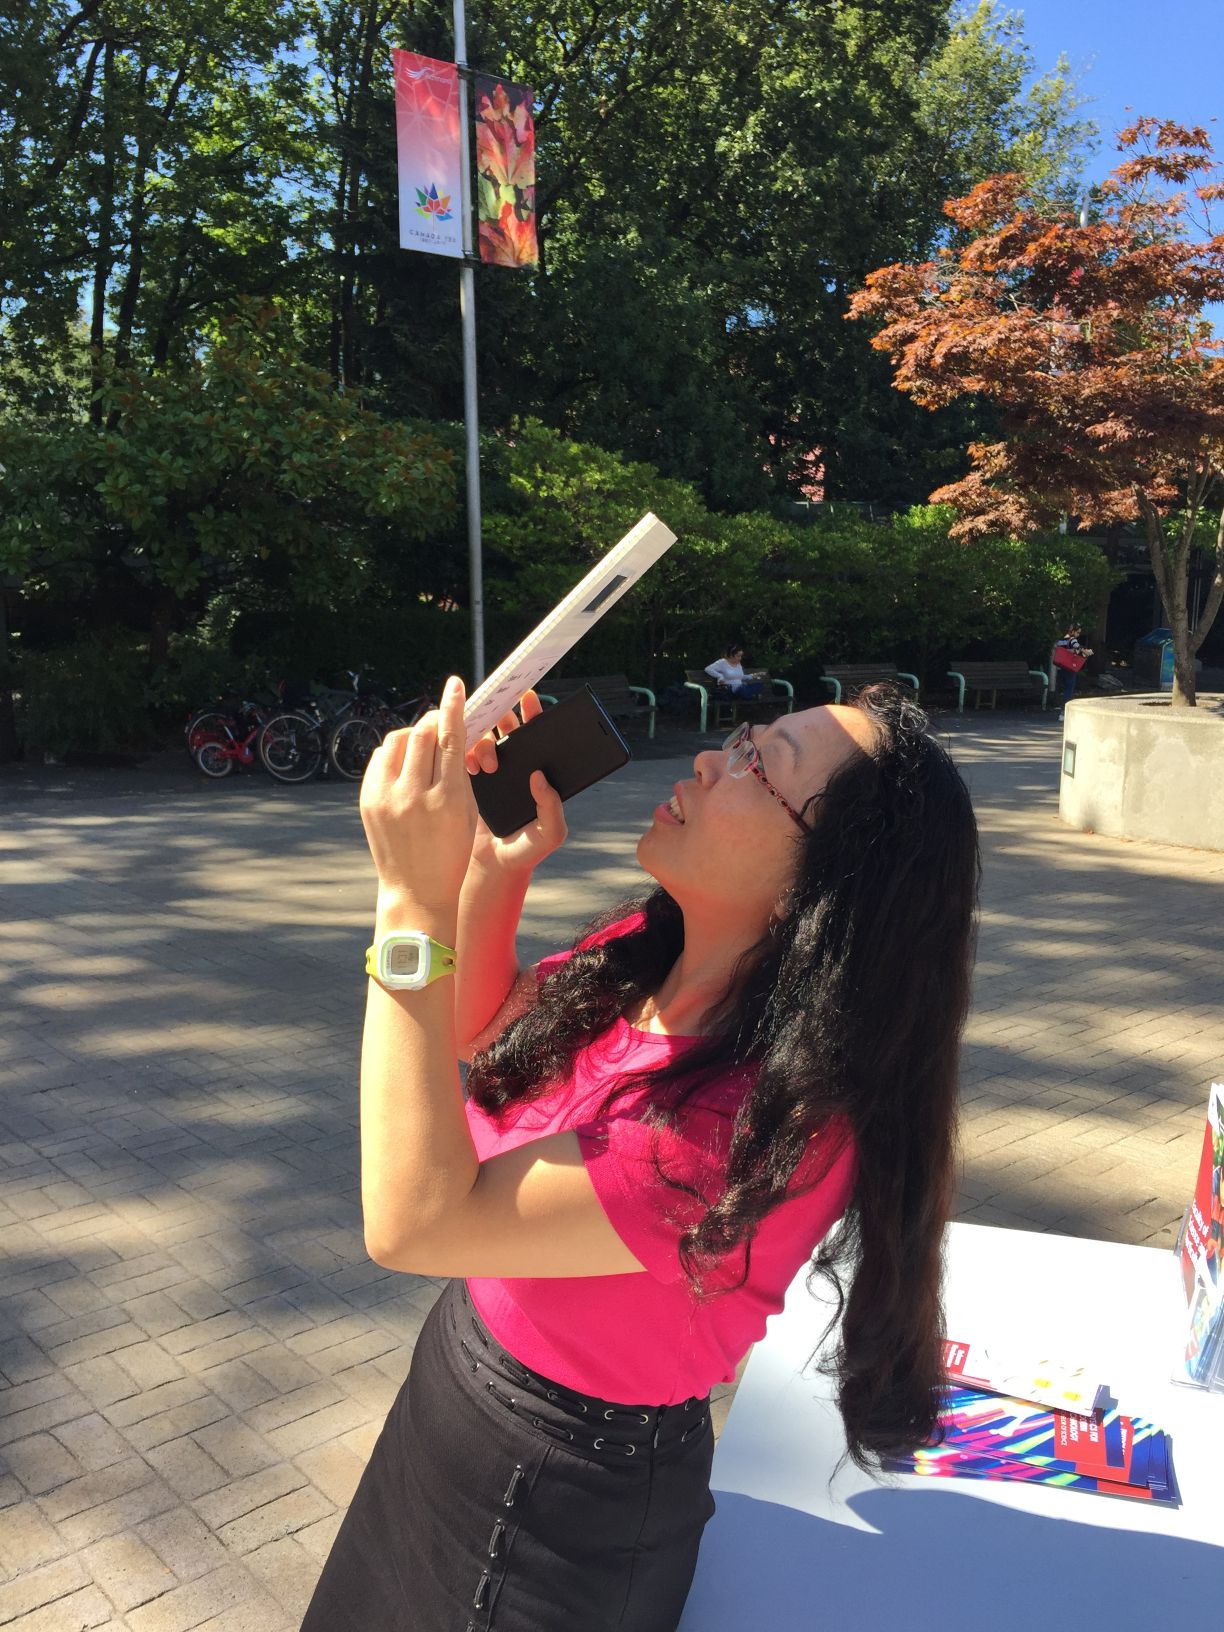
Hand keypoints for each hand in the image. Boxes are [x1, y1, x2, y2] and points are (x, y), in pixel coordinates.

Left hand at [359, 675, 476, 911]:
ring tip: (424, 746)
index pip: (450, 739)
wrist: (416, 890)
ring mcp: (386, 798)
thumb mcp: (466, 813)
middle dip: (434, 721)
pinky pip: (381, 759)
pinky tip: (406, 763)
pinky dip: (395, 753)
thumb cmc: (451, 854)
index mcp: (447, 800)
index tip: (455, 685)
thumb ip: (458, 773)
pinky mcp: (368, 800)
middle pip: (423, 734)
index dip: (453, 708)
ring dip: (414, 735)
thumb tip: (447, 734)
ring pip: (398, 741)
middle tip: (442, 720)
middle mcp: (414, 795)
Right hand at [464, 689, 566, 875]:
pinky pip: (464, 754)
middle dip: (503, 718)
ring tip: (489, 766)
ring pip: (485, 737)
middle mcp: (515, 766)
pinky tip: (472, 767)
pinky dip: (466, 753)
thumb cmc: (525, 851)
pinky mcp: (469, 780)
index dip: (534, 713)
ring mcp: (491, 771)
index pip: (539, 736)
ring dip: (486, 741)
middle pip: (508, 728)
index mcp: (537, 774)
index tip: (530, 699)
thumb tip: (541, 778)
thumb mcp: (549, 834)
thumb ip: (553, 808)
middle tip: (501, 723)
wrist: (491, 868)